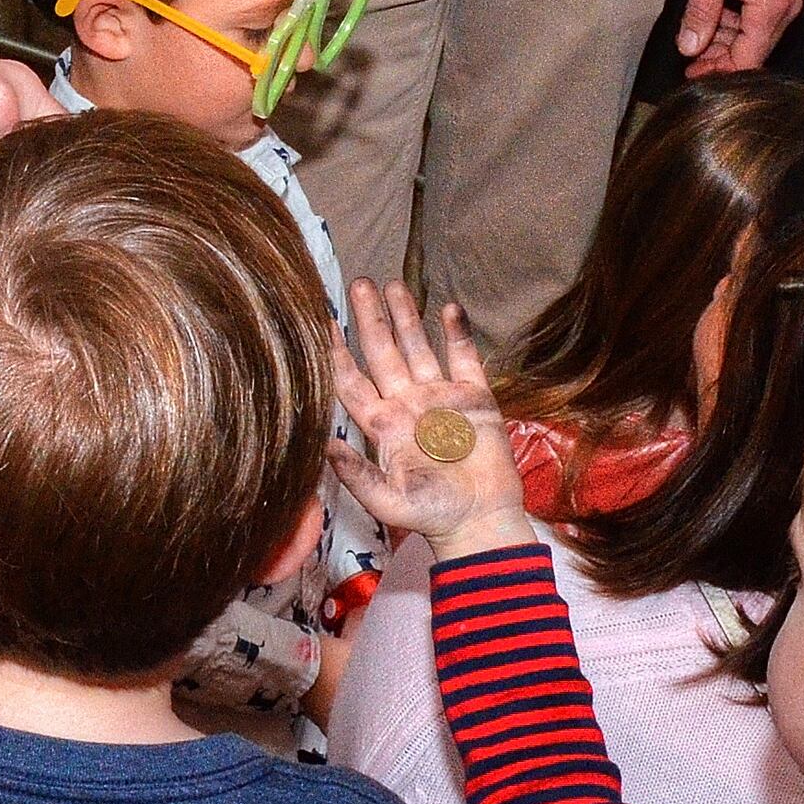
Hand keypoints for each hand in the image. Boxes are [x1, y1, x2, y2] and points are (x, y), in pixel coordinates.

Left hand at [331, 282, 537, 562]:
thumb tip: (323, 444)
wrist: (481, 520)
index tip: (322, 320)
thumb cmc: (432, 515)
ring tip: (394, 284)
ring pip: (419, 347)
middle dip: (371, 319)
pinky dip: (457, 333)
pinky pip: (464, 357)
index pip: (352, 381)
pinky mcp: (475, 397)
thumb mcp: (386, 500)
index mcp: (383, 425)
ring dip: (407, 316)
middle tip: (359, 283)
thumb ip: (356, 473)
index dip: (337, 353)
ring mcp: (441, 397)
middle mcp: (408, 404)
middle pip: (384, 352)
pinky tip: (449, 308)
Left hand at [676, 0, 803, 75]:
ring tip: (699, 33)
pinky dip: (741, 18)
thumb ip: (701, 10)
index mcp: (771, 7)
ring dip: (729, 37)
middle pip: (755, 50)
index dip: (719, 72)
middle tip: (690, 55)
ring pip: (759, 31)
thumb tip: (689, 46)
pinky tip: (718, 10)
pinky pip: (765, 12)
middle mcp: (788, 6)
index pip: (748, 61)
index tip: (692, 73)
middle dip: (722, 57)